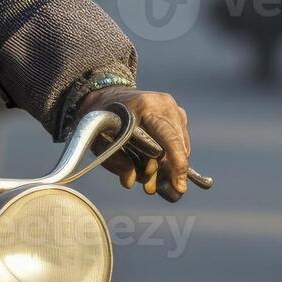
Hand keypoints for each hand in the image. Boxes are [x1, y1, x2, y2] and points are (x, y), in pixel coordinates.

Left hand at [77, 86, 190, 201]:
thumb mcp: (100, 139)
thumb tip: (131, 180)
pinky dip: (170, 154)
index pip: (169, 138)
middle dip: (168, 171)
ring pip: (181, 146)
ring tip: (147, 174)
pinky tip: (153, 161)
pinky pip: (180, 141)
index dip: (177, 164)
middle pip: (177, 146)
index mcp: (146, 106)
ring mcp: (173, 107)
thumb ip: (115, 161)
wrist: (106, 94)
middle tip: (150, 188)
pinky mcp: (176, 113)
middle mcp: (164, 105)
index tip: (179, 187)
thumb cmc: (102, 118)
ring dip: (168, 165)